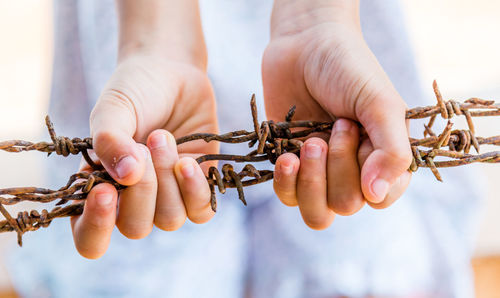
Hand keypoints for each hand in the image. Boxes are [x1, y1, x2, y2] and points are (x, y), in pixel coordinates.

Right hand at [71, 53, 217, 258]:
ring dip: (168, 179)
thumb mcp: (113, 110)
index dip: (96, 227)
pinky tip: (189, 162)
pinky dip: (196, 189)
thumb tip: (127, 177)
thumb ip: (109, 141)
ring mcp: (169, 195)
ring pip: (170, 219)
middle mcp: (134, 199)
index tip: (105, 191)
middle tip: (144, 143)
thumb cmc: (135, 91)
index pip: (90, 237)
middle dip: (142, 190)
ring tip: (163, 137)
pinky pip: (201, 211)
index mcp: (102, 188)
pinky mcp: (199, 185)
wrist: (172, 70)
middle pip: (136, 227)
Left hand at [263, 1, 411, 228]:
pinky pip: (288, 198)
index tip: (359, 135)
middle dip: (337, 167)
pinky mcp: (290, 166)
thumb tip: (377, 197)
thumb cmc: (348, 68)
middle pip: (346, 206)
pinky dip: (286, 182)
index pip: (382, 198)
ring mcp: (319, 171)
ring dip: (312, 181)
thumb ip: (391, 150)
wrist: (304, 45)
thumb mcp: (379, 103)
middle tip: (337, 125)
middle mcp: (353, 171)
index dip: (368, 176)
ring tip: (312, 141)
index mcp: (383, 158)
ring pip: (317, 213)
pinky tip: (287, 156)